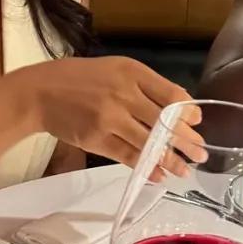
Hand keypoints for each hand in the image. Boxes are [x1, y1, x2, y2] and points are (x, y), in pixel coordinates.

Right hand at [27, 57, 205, 173]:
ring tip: (185, 170)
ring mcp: (110, 118)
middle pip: (164, 121)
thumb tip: (181, 104)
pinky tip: (159, 174)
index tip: (197, 123)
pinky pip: (129, 156)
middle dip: (186, 140)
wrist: (41, 92)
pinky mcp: (97, 140)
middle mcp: (124, 94)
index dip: (187, 112)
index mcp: (132, 72)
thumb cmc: (82, 78)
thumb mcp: (117, 69)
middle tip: (201, 153)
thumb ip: (147, 85)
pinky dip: (147, 167)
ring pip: (149, 143)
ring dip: (171, 159)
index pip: (170, 93)